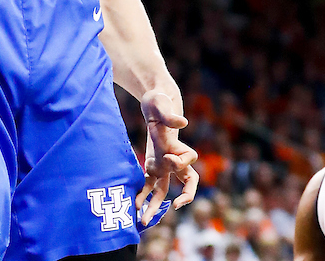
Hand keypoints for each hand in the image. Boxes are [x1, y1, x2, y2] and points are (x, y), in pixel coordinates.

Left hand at [137, 90, 198, 224]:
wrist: (154, 104)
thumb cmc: (160, 103)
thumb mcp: (163, 105)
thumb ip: (170, 116)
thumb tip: (183, 122)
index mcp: (179, 146)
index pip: (190, 161)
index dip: (181, 162)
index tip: (169, 158)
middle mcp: (174, 159)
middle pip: (186, 183)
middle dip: (183, 198)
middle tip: (176, 207)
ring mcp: (163, 164)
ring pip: (163, 190)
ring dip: (155, 206)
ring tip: (144, 221)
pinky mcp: (151, 165)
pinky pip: (148, 184)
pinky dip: (142, 195)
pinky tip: (133, 206)